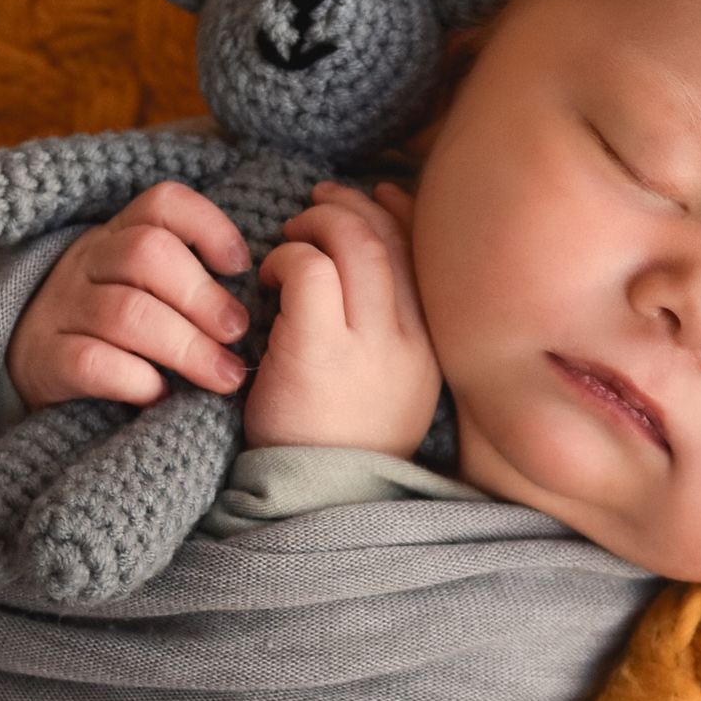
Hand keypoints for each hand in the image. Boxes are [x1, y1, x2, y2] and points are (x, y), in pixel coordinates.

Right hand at [7, 182, 253, 407]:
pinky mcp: (45, 359)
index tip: (241, 266)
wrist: (32, 368)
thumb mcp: (149, 289)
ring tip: (224, 376)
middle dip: (204, 297)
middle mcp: (87, 261)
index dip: (209, 226)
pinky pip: (93, 361)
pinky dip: (138, 379)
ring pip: (126, 312)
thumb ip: (192, 280)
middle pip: (148, 254)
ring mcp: (62, 309)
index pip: (163, 203)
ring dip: (187, 346)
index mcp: (119, 235)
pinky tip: (163, 396)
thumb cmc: (117, 331)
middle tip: (238, 335)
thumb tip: (265, 295)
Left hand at [247, 182, 441, 457]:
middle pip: (392, 237)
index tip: (373, 195)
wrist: (317, 504)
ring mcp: (371, 346)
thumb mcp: (387, 387)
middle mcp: (413, 341)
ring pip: (355, 242)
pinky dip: (286, 259)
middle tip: (315, 204)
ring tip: (287, 241)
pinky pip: (309, 270)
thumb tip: (368, 264)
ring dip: (316, 225)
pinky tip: (267, 280)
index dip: (398, 211)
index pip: (427, 253)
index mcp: (432, 348)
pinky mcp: (320, 352)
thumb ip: (387, 332)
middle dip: (351, 206)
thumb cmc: (337, 444)